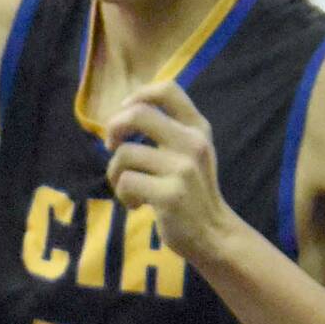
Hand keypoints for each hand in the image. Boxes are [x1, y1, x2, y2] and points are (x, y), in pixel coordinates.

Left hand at [102, 82, 238, 261]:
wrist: (213, 233)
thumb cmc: (191, 191)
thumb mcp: (189, 154)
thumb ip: (166, 131)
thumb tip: (122, 114)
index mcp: (197, 128)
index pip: (168, 90)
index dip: (138, 95)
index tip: (125, 111)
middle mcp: (193, 143)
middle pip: (138, 114)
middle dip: (113, 128)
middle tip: (111, 146)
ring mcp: (183, 168)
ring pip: (124, 153)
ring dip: (114, 172)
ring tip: (128, 187)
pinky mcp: (171, 194)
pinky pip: (126, 182)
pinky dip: (123, 195)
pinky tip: (137, 204)